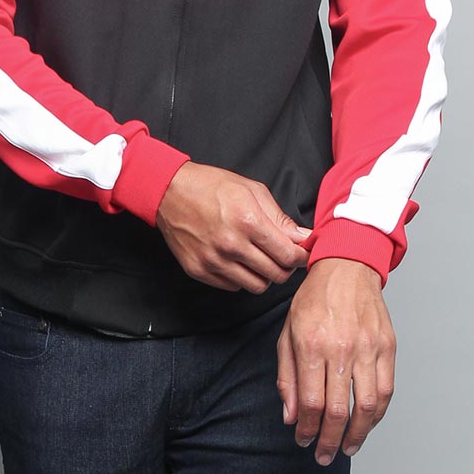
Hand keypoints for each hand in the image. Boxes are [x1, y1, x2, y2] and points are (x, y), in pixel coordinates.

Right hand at [155, 161, 310, 292]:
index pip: (288, 255)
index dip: (300, 256)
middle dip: (285, 267)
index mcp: (248, 221)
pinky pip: (233, 287)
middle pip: (276, 275)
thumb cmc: (211, 186)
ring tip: (259, 258)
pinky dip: (240, 277)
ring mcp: (213, 261)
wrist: (169, 191)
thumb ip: (279, 217)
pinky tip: (237, 260)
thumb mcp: (252, 190)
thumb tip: (303, 237)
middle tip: (281, 256)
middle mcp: (231, 245)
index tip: (301, 253)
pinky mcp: (199, 271)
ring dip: (263, 275)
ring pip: (256, 286)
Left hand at [276, 257, 395, 464]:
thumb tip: (291, 416)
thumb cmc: (314, 298)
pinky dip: (377, 414)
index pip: (311, 401)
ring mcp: (368, 348)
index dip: (307, 428)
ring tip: (347, 447)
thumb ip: (287, 376)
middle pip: (337, 410)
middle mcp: (341, 348)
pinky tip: (366, 423)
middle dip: (329, 440)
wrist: (347, 267)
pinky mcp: (388, 347)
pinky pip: (385, 391)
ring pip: (367, 407)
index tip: (303, 440)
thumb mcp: (287, 332)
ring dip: (357, 435)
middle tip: (324, 455)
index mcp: (311, 344)